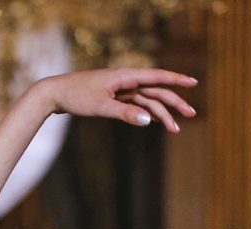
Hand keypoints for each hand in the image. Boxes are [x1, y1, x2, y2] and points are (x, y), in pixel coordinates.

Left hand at [39, 68, 197, 133]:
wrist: (56, 94)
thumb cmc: (77, 97)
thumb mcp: (101, 107)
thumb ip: (125, 113)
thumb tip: (148, 120)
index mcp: (126, 76)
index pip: (157, 77)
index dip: (177, 80)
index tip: (194, 83)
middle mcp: (126, 80)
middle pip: (157, 91)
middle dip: (175, 103)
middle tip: (191, 116)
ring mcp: (120, 89)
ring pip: (147, 101)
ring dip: (162, 114)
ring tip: (175, 129)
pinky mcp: (114, 97)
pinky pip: (136, 104)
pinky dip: (147, 112)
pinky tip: (155, 120)